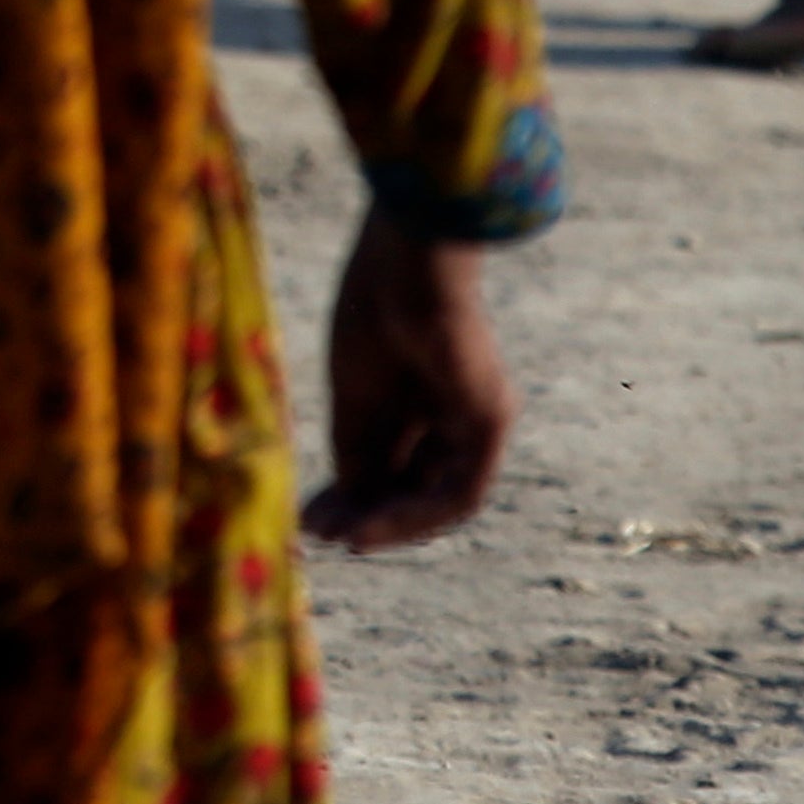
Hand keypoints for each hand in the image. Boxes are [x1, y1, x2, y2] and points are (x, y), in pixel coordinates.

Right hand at [310, 210, 514, 551]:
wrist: (404, 266)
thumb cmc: (371, 311)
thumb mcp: (354, 398)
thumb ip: (356, 454)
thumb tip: (346, 510)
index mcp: (421, 398)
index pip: (393, 464)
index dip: (354, 496)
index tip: (313, 518)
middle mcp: (455, 415)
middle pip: (416, 486)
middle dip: (369, 515)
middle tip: (320, 535)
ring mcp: (479, 422)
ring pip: (442, 499)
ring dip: (393, 525)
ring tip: (345, 538)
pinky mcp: (490, 425)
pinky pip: (458, 491)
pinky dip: (415, 514)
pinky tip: (372, 523)